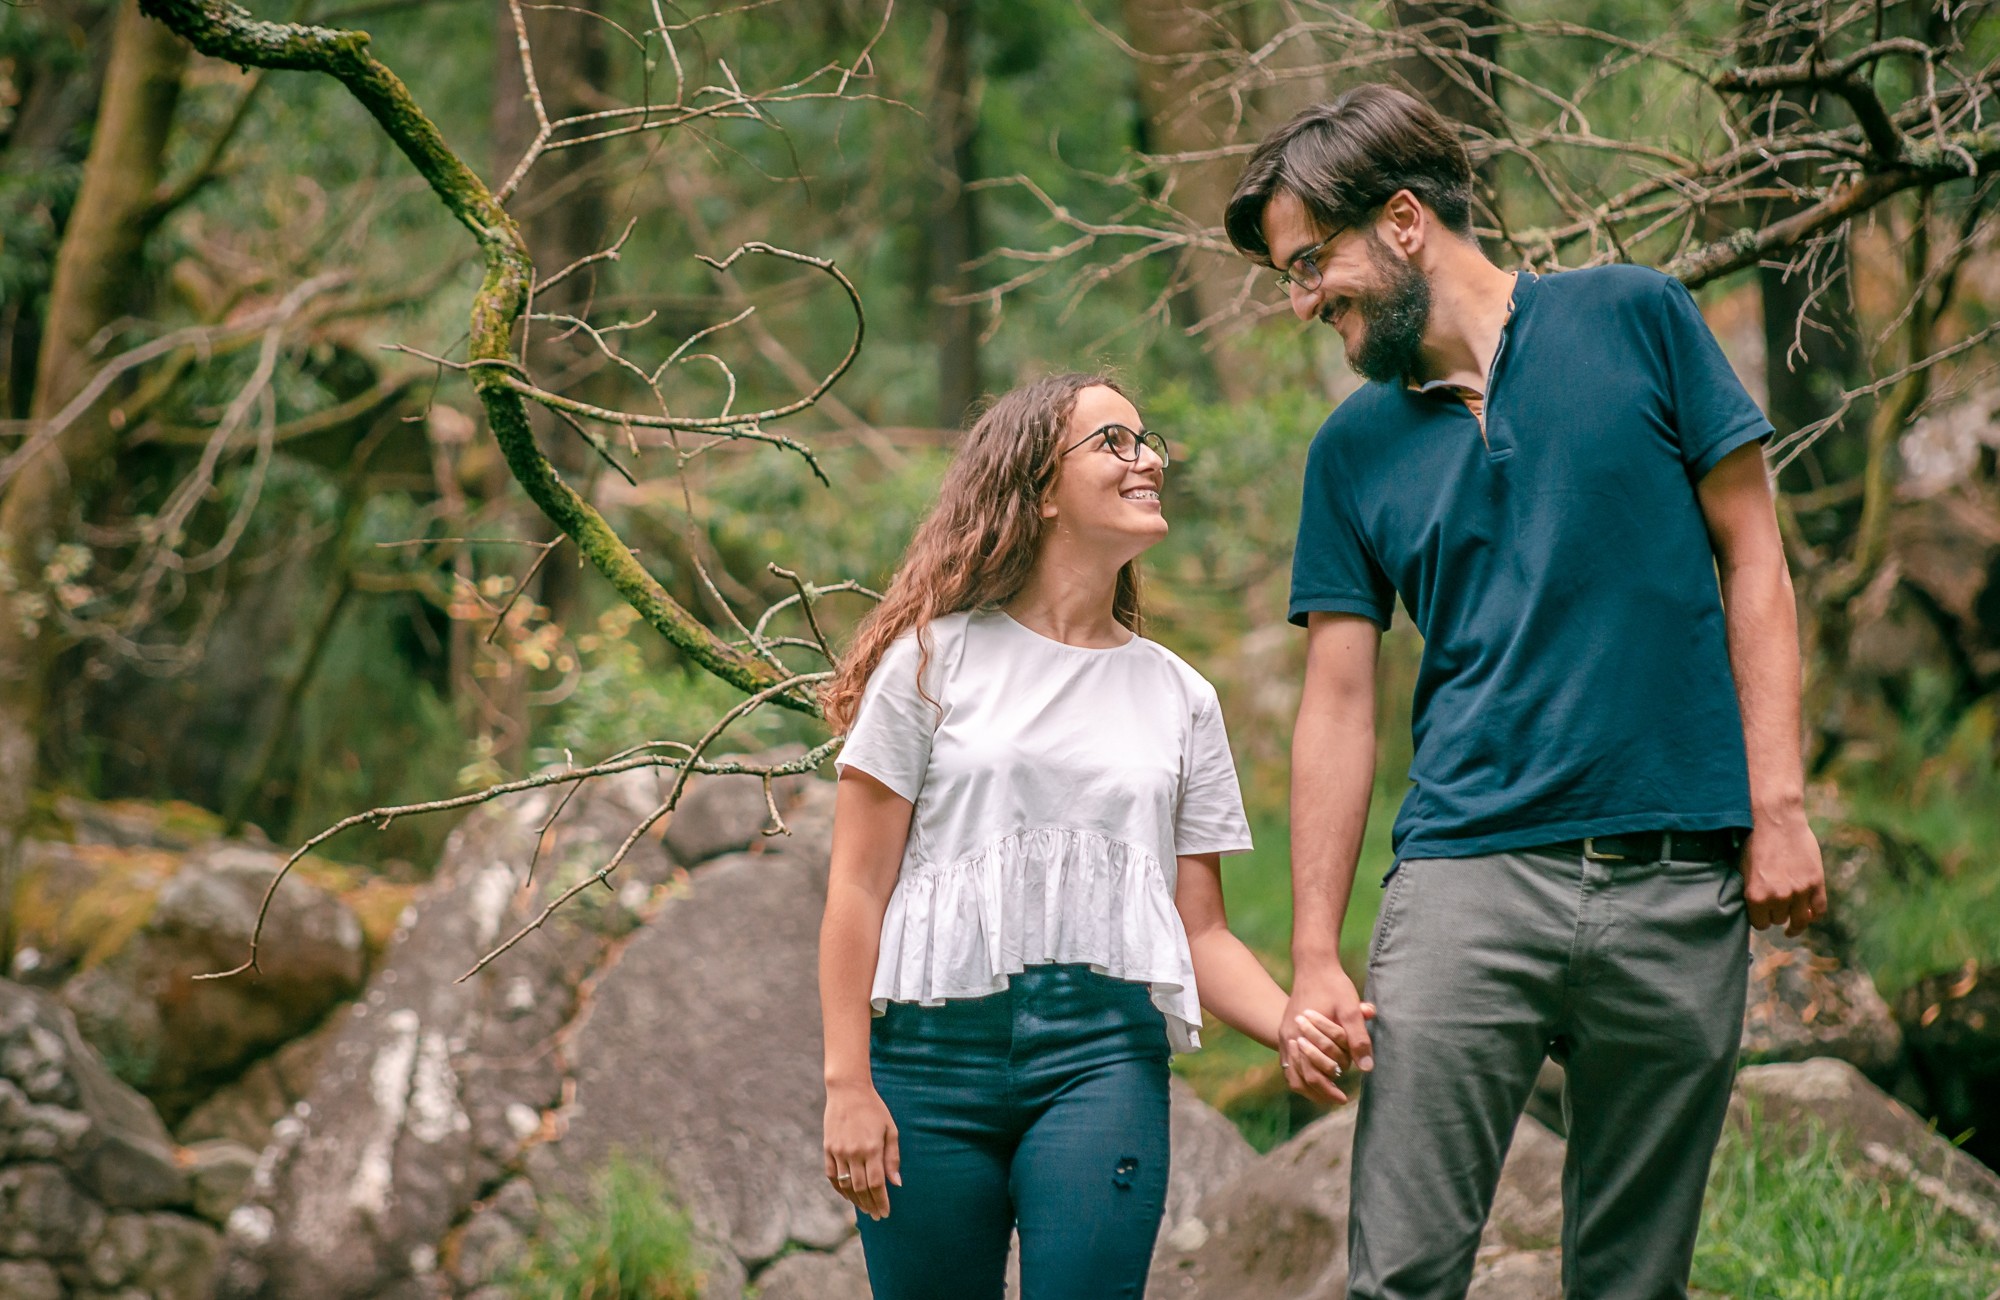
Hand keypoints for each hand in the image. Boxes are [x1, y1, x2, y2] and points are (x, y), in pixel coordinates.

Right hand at [823, 1079, 899, 1219]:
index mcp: (872, 1148)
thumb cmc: (874, 1109)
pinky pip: (832, 1176)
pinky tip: (848, 1195)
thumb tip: (896, 1183)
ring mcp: (838, 1151)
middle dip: (870, 1205)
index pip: (877, 1184)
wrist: (848, 1090)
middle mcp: (854, 1152)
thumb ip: (893, 1157)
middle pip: (861, 1188)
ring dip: (855, 1200)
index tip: (886, 1212)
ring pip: (846, 1185)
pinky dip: (839, 1189)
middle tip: (876, 1215)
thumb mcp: (890, 1129)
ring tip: (865, 1208)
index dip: (881, 1201)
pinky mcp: (827, 1149)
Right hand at [1280, 961, 1374, 1105]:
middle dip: (1319, 1091)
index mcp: (1301, 1033)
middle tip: (1338, 1099)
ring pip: (1291, 1072)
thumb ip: (1358, 1038)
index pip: (1312, 1072)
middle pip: (1299, 1077)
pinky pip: (1289, 1063)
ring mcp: (1285, 1035)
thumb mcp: (1350, 1009)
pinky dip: (1301, 1075)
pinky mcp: (1286, 1032)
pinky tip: (1317, 1078)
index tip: (1344, 1098)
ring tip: (1327, 1095)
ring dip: (1309, 1086)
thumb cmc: (1333, 985)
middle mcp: (1289, 1037)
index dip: (1328, 1089)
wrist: (1314, 965)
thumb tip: (1367, 1068)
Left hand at [1740, 813, 1826, 936]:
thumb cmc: (1754, 842)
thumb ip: (1752, 892)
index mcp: (1756, 896)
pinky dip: (1815, 915)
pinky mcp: (1816, 882)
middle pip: (1779, 920)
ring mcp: (1800, 891)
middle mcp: (1778, 897)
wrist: (1776, 820)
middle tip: (1775, 909)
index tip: (1761, 915)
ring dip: (1796, 921)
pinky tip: (1809, 915)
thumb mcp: (1743, 870)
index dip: (1760, 919)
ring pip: (1800, 920)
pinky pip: (1819, 910)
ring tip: (1793, 925)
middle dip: (1776, 915)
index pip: (1760, 924)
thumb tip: (1755, 910)